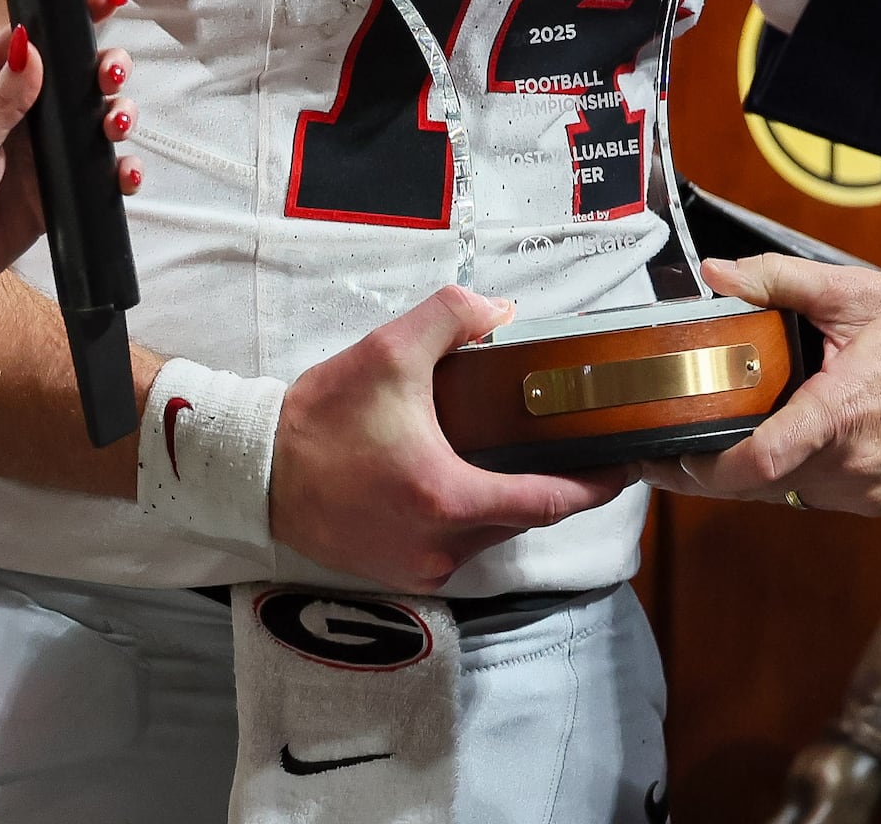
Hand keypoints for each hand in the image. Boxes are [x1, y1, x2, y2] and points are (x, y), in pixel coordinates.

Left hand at [0, 0, 136, 313]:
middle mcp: (17, 120)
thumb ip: (1, 102)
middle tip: (111, 74)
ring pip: (92, 124)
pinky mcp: (54, 196)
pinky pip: (96, 177)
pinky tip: (125, 175)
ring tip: (116, 125)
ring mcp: (38, 158)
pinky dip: (118, 172)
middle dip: (103, 69)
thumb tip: (33, 46)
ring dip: (116, 116)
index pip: (30, 43)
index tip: (103, 4)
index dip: (67, 21)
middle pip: (73, 79)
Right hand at [270, 285, 633, 591]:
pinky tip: (469, 479)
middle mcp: (441, 546)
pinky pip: (457, 546)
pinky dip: (472, 516)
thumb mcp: (390, 351)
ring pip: (491, 535)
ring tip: (518, 456)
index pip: (549, 503)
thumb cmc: (321, 418)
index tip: (626, 466)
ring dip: (508, 500)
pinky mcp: (396, 571)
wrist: (254, 470)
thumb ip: (453, 318)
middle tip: (574, 447)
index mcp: (450, 498)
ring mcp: (418, 566)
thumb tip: (502, 310)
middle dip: (554, 485)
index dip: (595, 486)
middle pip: (524, 519)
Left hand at [647, 256, 880, 515]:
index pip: (751, 466)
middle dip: (712, 465)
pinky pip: (818, 492)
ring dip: (755, 467)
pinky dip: (796, 469)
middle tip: (675, 438)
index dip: (695, 470)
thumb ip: (779, 282)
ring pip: (785, 492)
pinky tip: (792, 432)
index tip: (659, 456)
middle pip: (755, 485)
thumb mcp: (857, 293)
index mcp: (838, 417)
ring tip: (732, 427)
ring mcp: (867, 492)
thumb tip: (717, 275)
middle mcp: (850, 468)